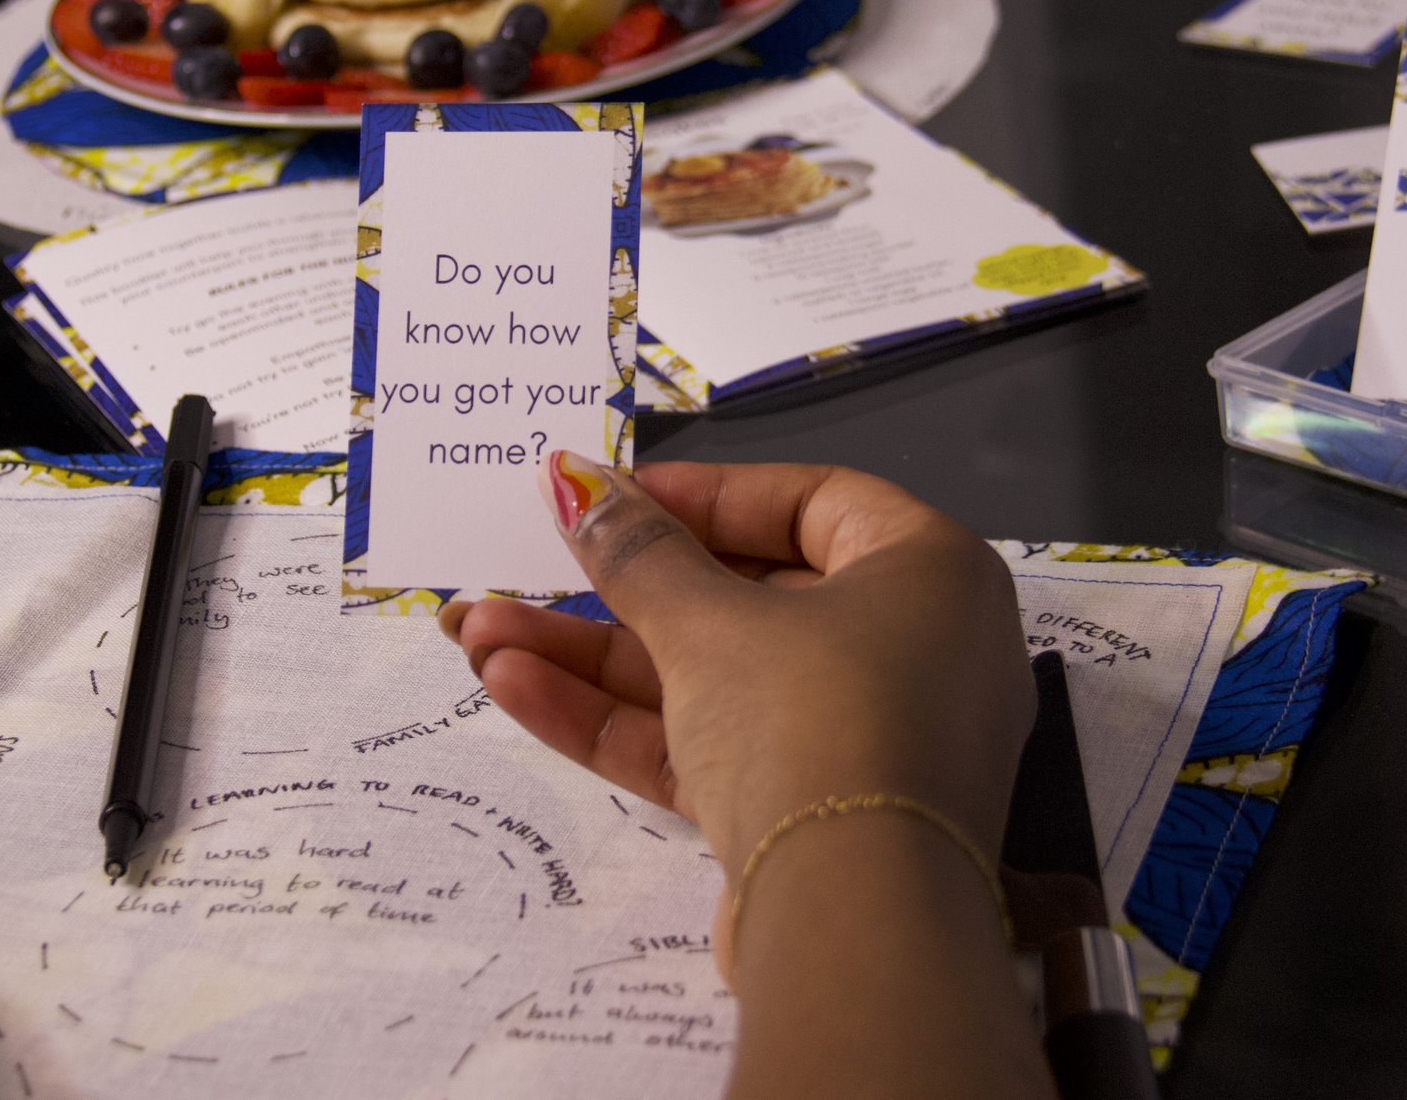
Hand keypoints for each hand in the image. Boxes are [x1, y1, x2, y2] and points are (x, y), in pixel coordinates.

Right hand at [439, 454, 1032, 890]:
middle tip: (527, 565)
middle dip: (619, 588)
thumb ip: (634, 549)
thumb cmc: (812, 723)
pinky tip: (516, 688)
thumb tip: (575, 479)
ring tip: (479, 634)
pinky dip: (622, 719)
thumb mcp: (709, 622)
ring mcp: (856, 743)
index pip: (810, 502)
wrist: (853, 926)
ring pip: (712, 679)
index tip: (613, 497)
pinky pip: (710, 746)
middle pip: (747, 596)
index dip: (703, 494)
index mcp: (927, 575)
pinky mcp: (803, 817)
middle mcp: (909, 652)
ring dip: (593, 656)